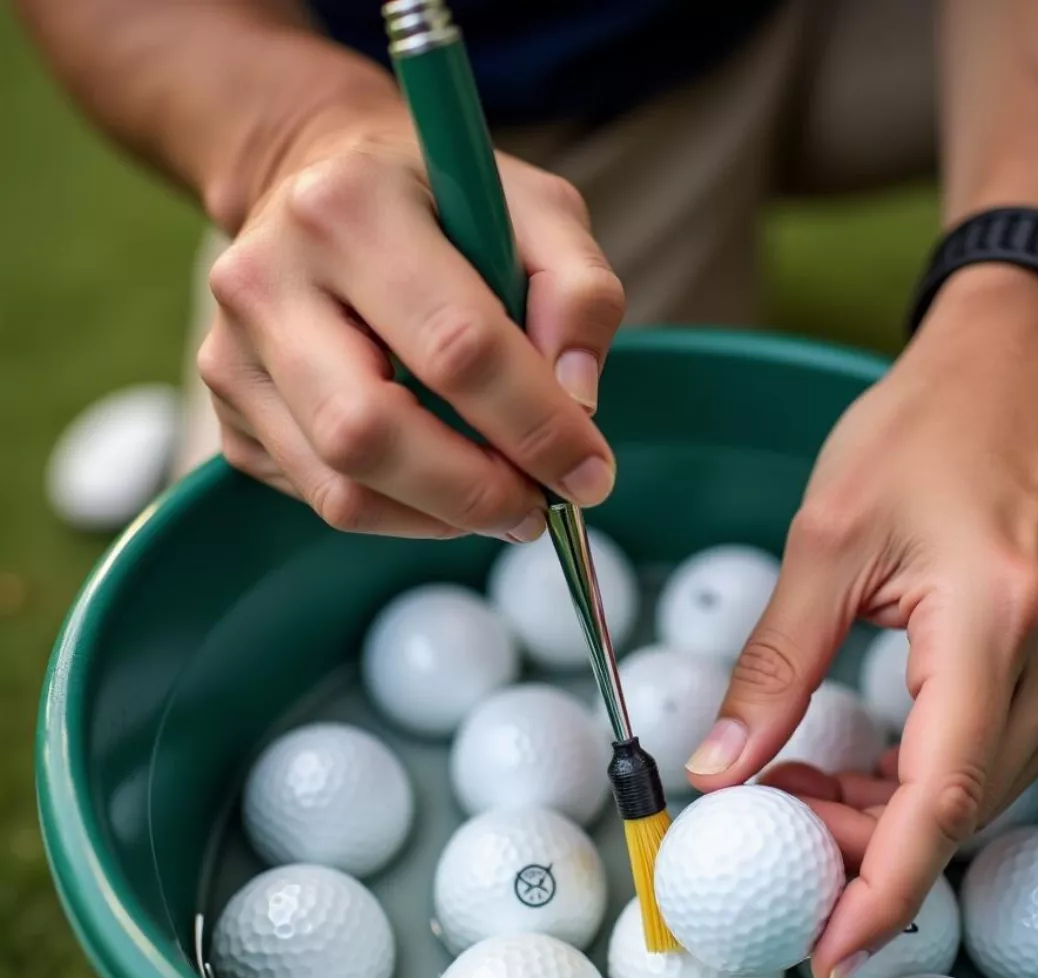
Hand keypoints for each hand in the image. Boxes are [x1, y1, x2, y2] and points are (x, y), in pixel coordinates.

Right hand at [198, 100, 623, 539]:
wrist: (316, 181)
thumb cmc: (439, 201)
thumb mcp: (534, 209)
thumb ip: (578, 292)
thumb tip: (578, 404)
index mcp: (348, 207)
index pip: (456, 347)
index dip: (536, 427)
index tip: (590, 473)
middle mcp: (266, 279)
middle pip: (371, 433)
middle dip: (475, 492)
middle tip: (540, 507)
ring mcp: (231, 352)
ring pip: (340, 488)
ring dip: (440, 517)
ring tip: (502, 502)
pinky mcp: (228, 410)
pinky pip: (322, 497)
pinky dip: (401, 513)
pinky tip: (440, 483)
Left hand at [685, 264, 1037, 977]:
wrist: (1011, 368)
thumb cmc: (919, 430)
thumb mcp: (824, 541)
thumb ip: (773, 665)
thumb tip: (717, 772)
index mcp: (996, 624)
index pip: (942, 799)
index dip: (881, 890)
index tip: (824, 951)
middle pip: (954, 811)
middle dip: (856, 849)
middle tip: (765, 834)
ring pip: (972, 794)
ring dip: (880, 815)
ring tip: (790, 789)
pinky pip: (989, 758)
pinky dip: (915, 782)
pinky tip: (848, 765)